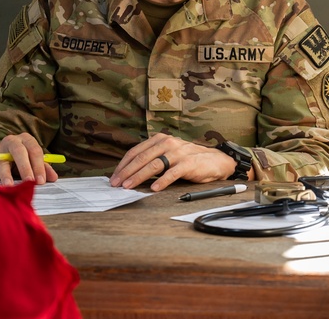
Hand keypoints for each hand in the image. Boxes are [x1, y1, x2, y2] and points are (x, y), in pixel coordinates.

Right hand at [0, 133, 59, 185]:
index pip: (34, 150)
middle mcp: (12, 141)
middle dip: (25, 167)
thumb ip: (44, 167)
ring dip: (6, 174)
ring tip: (9, 186)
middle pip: (19, 152)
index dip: (39, 166)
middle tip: (30, 182)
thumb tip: (53, 177)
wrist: (5, 151)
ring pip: (2, 161)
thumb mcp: (34, 159)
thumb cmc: (23, 157)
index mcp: (26, 140)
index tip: (41, 181)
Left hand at [110, 134, 240, 190]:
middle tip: (116, 183)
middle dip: (126, 171)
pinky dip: (161, 181)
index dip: (123, 164)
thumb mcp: (168, 153)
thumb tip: (130, 173)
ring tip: (129, 186)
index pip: (135, 151)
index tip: (114, 176)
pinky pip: (172, 173)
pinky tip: (153, 188)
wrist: (215, 160)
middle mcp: (167, 143)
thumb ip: (152, 158)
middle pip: (141, 158)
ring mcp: (177, 153)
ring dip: (139, 176)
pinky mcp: (188, 164)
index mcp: (159, 139)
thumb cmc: (187, 159)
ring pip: (154, 165)